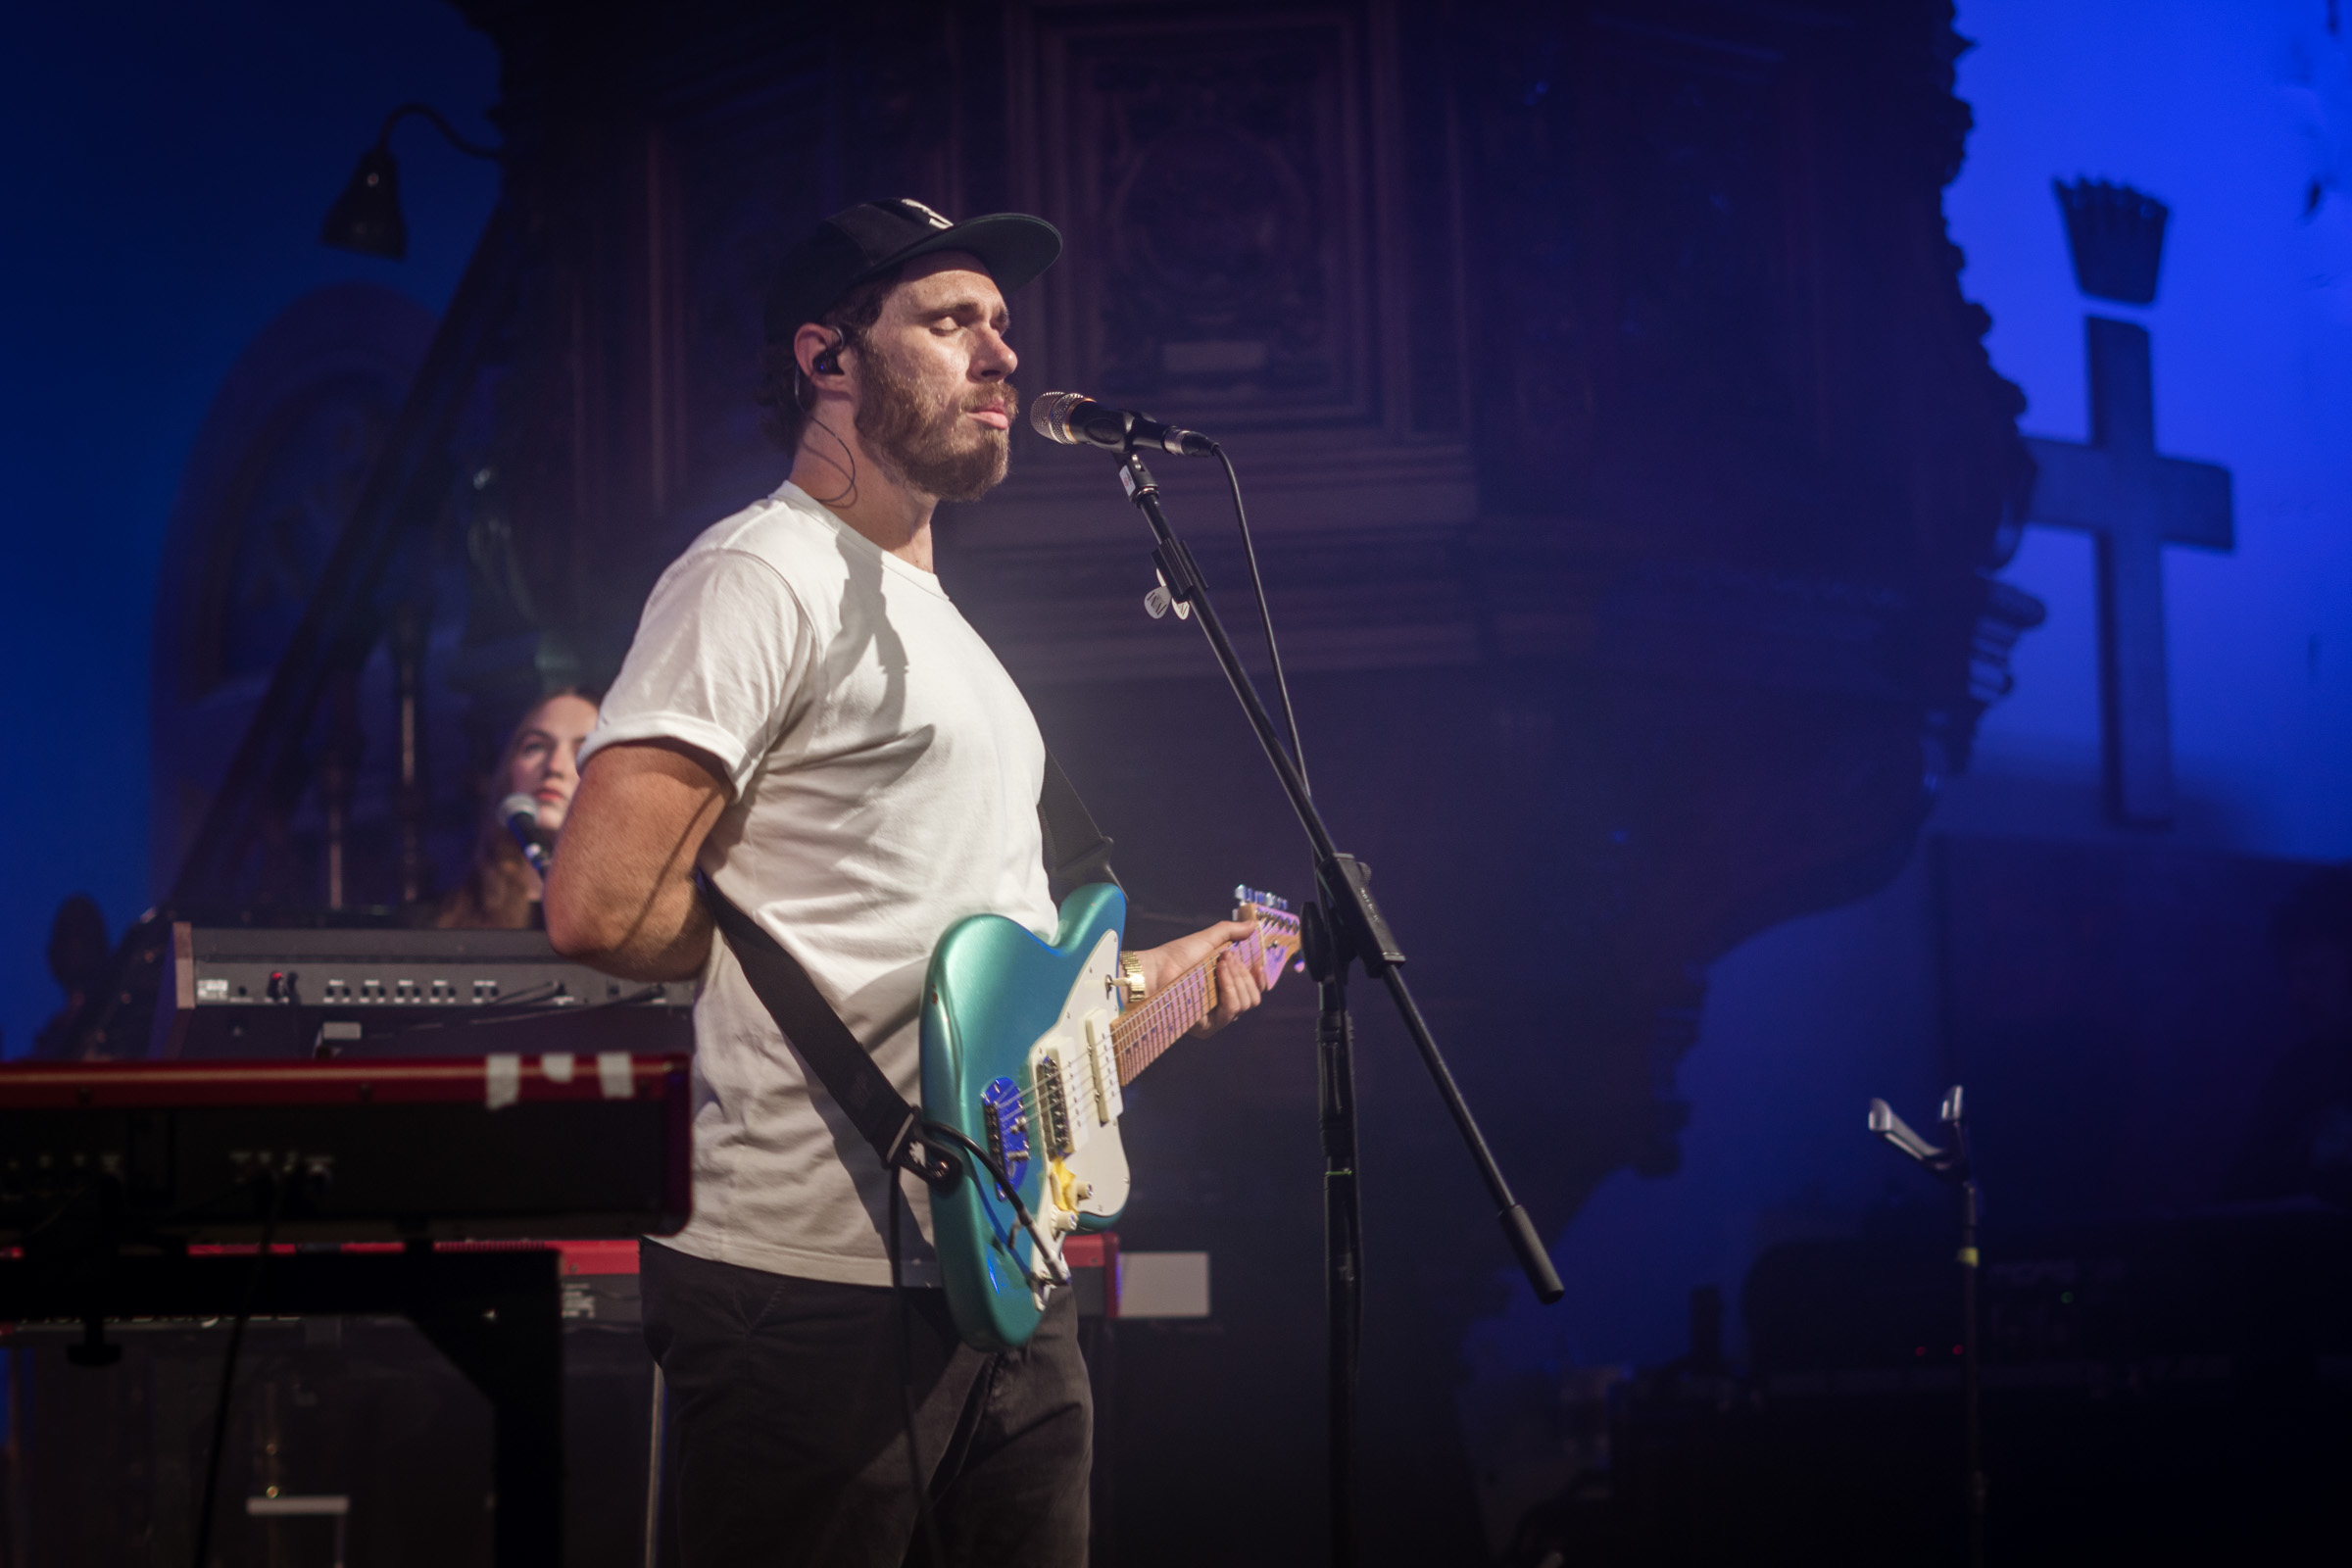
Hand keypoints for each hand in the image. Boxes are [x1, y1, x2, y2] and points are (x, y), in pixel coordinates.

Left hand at [1132, 918, 1280, 1037]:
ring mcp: (1215, 1018)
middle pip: (1253, 998)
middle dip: (1245, 974)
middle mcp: (1223, 1005)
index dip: (1260, 980)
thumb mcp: (1208, 939)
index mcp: (1226, 988)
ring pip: (1245, 1004)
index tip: (1258, 964)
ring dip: (1237, 979)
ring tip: (1221, 962)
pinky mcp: (1207, 1027)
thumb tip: (1253, 925)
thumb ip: (1231, 932)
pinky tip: (1219, 973)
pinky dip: (1228, 989)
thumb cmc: (1177, 956)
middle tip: (1228, 957)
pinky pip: (1231, 1010)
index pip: (1254, 991)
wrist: (1157, 969)